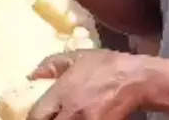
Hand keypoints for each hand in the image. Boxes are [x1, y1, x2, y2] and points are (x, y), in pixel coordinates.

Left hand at [27, 50, 146, 119]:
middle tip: (51, 117)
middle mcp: (71, 111)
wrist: (136, 79)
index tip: (40, 116)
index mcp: (62, 92)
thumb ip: (52, 64)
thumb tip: (32, 75)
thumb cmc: (106, 65)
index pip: (36, 115)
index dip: (35, 118)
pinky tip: (79, 118)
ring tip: (66, 117)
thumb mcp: (78, 56)